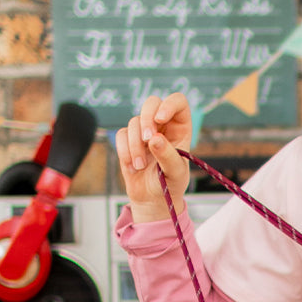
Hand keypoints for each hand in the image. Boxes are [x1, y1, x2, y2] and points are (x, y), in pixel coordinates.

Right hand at [114, 93, 192, 221]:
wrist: (153, 199)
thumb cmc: (170, 184)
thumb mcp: (175, 173)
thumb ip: (168, 156)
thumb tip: (155, 139)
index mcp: (180, 128)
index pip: (178, 102)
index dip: (169, 104)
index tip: (161, 119)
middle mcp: (162, 125)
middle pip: (152, 102)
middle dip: (147, 120)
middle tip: (148, 140)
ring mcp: (144, 131)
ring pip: (134, 122)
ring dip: (135, 145)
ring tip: (141, 166)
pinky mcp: (128, 139)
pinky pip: (121, 135)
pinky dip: (124, 151)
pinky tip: (133, 167)